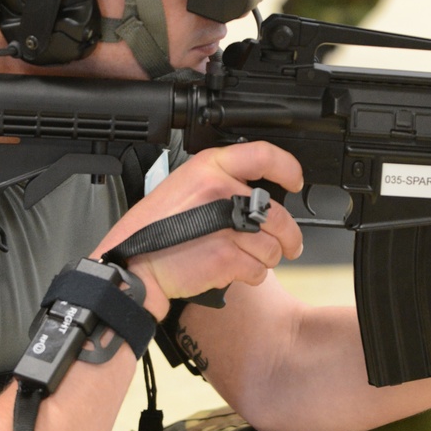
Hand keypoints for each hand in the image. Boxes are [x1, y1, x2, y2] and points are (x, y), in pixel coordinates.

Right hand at [98, 143, 303, 317]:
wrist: (135, 264)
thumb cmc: (154, 229)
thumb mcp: (185, 186)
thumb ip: (221, 183)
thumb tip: (258, 195)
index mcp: (210, 167)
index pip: (264, 156)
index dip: (288, 168)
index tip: (295, 180)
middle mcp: (221, 191)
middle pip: (278, 214)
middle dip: (289, 236)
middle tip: (290, 244)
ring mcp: (225, 224)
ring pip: (273, 246)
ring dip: (268, 258)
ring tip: (250, 259)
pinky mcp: (226, 256)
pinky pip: (259, 269)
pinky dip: (252, 275)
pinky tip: (235, 270)